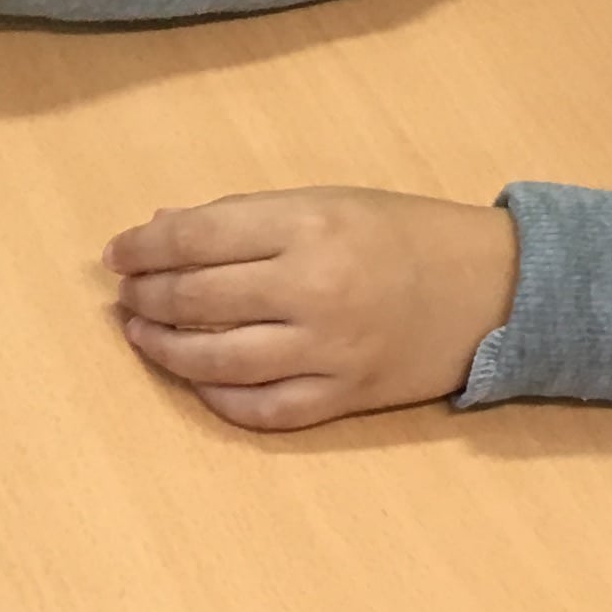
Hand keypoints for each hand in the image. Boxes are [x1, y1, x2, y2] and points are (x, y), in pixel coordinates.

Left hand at [105, 188, 519, 432]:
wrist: (493, 290)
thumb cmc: (403, 233)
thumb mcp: (326, 201)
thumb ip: (245, 217)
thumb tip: (161, 231)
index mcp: (308, 225)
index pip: (197, 238)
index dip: (144, 248)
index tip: (117, 254)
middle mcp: (314, 289)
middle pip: (199, 300)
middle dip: (147, 296)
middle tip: (126, 293)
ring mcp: (329, 350)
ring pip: (218, 361)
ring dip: (165, 348)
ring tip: (142, 333)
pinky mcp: (344, 397)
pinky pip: (263, 410)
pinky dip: (219, 398)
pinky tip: (196, 378)